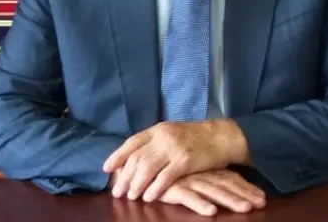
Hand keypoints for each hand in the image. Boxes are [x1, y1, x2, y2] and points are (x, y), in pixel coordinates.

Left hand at [103, 120, 247, 201]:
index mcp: (158, 129)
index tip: (106, 168)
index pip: (132, 142)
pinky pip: (165, 177)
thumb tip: (134, 157)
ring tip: (130, 196)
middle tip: (117, 191)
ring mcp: (174, 148)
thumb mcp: (172, 133)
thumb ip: (155, 142)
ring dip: (136, 184)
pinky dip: (154, 188)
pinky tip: (148, 197)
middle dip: (124, 176)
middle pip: (137, 158)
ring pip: (147, 168)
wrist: (222, 137)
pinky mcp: (186, 161)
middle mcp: (163, 137)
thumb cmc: (195, 138)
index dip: (118, 155)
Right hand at [157, 170, 266, 216]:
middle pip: (226, 185)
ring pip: (212, 191)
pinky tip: (211, 211)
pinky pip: (188, 197)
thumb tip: (226, 192)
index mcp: (206, 171)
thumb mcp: (192, 176)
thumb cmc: (168, 173)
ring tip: (244, 208)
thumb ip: (208, 181)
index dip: (247, 189)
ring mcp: (187, 180)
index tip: (262, 199)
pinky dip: (199, 204)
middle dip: (244, 195)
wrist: (141, 167)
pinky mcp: (172, 188)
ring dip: (228, 200)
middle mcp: (200, 174)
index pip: (230, 179)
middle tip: (259, 204)